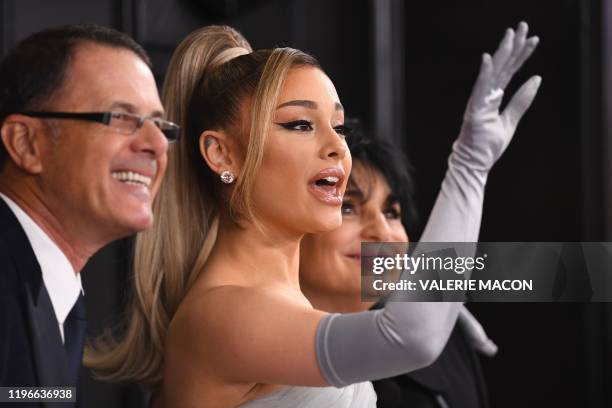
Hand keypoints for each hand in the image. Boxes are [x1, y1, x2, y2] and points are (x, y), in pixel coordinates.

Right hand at [453, 21, 540, 174]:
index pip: (509, 72)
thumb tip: (537, 79)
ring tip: (511, 36)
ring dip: (501, 54)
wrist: (474, 164)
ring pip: (492, 73)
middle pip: (501, 67)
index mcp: (493, 98)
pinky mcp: (474, 111)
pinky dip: (483, 74)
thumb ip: (521, 101)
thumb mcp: (510, 121)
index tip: (532, 40)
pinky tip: (488, 59)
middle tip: (522, 27)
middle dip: (512, 46)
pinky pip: (479, 90)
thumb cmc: (487, 146)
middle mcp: (485, 96)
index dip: (521, 56)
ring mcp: (478, 102)